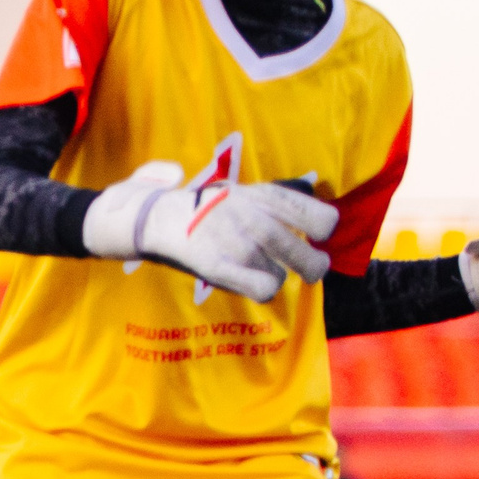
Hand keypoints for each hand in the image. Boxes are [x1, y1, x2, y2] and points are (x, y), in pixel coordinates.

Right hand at [83, 159, 336, 303]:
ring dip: (271, 275)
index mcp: (267, 197)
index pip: (324, 220)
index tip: (313, 235)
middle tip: (306, 268)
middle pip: (311, 260)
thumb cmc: (203, 205)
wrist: (155, 216)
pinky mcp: (220, 268)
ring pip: (281, 277)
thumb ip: (277, 195)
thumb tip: (311, 192)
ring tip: (253, 266)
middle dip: (311, 267)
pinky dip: (261, 289)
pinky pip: (263, 290)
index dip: (323, 232)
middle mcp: (259, 220)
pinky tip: (252, 284)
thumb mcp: (244, 188)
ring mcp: (240, 246)